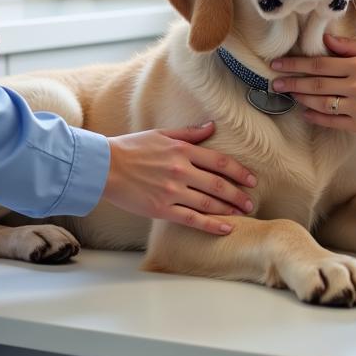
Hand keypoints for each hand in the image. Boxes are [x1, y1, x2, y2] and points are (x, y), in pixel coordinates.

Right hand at [102, 122, 256, 234]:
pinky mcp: (161, 209)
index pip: (220, 161)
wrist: (104, 167)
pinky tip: (225, 228)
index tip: (252, 179)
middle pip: (218, 184)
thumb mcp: (162, 134)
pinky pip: (191, 219)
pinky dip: (211, 224)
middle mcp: (181, 170)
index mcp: (182, 150)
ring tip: (242, 214)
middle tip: (251, 202)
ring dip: (229, 209)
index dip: (239, 172)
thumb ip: (189, 133)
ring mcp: (171, 191)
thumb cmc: (131, 148)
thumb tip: (212, 126)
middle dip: (238, 194)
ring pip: (208, 202)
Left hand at [270, 34, 355, 139]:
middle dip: (292, 82)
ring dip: (301, 99)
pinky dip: (315, 117)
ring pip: (320, 103)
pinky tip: (304, 112)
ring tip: (288, 94)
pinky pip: (331, 121)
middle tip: (274, 81)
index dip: (296, 64)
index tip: (278, 64)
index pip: (320, 63)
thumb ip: (353, 48)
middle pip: (316, 84)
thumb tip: (327, 39)